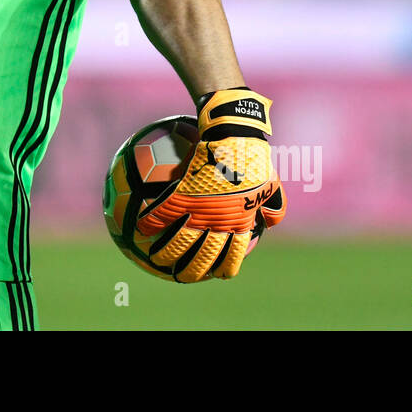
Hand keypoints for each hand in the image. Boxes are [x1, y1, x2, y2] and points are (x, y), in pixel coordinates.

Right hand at [134, 89, 284, 281]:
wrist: (232, 136)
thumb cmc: (252, 157)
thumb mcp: (270, 185)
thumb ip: (272, 206)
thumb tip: (270, 220)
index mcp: (239, 222)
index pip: (232, 256)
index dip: (224, 269)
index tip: (217, 276)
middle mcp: (218, 222)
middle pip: (202, 257)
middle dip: (190, 270)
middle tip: (182, 276)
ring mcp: (198, 210)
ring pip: (178, 242)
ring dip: (166, 253)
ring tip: (155, 260)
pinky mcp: (182, 195)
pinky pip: (162, 213)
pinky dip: (149, 222)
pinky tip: (139, 227)